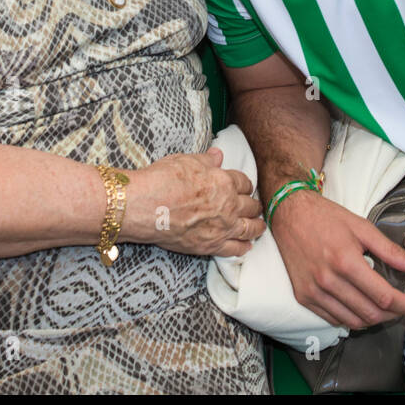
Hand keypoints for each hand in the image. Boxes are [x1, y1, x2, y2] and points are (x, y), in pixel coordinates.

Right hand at [127, 148, 265, 257]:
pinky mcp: (211, 246)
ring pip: (250, 228)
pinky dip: (244, 247)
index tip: (242, 188)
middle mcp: (229, 206)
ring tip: (259, 226)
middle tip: (254, 207)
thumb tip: (218, 155)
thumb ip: (206, 161)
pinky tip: (247, 246)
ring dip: (257, 227)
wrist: (145, 207)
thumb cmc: (162, 180)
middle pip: (251, 206)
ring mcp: (222, 228)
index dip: (244, 185)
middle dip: (253, 205)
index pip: (244, 183)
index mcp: (225, 182)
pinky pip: (236, 249)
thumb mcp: (186, 161)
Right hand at [271, 189, 404, 328]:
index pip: (384, 297)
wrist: (289, 213)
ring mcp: (313, 291)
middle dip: (394, 315)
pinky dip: (352, 319)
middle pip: (371, 313)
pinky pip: (333, 319)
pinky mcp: (303, 296)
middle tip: (404, 307)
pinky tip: (360, 306)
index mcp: (346, 261)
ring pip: (353, 322)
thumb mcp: (362, 227)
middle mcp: (328, 280)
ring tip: (385, 309)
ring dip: (374, 319)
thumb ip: (390, 251)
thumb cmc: (326, 217)